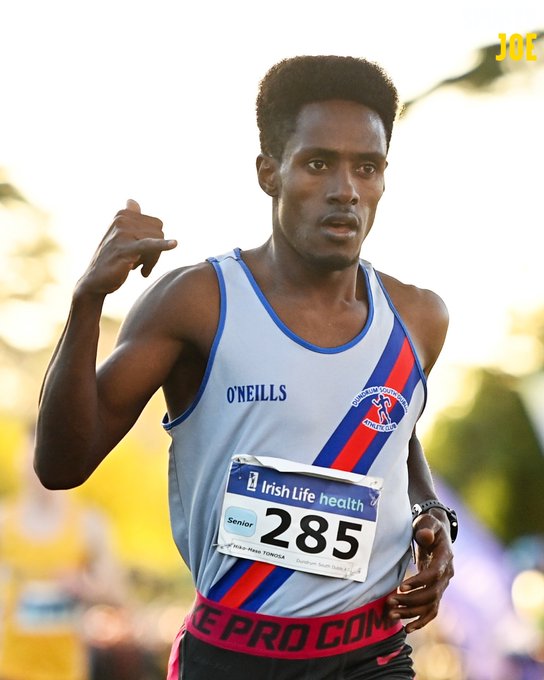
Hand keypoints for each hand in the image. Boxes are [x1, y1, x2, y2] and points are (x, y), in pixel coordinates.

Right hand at [76, 199, 176, 296]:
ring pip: (157, 241)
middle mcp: (122, 220)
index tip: (144, 252)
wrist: (95, 280)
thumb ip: (129, 217)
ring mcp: (122, 233)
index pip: (156, 224)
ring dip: (152, 260)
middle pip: (159, 232)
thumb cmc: (111, 258)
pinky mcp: (124, 249)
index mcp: (123, 214)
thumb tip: (132, 201)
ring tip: (140, 269)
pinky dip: (163, 245)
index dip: (155, 240)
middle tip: (143, 265)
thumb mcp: (120, 234)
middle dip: (155, 251)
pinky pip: (149, 245)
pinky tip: (174, 244)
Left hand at [386, 512, 453, 632]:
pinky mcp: (436, 591)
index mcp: (445, 557)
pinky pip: (431, 610)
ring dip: (411, 612)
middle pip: (431, 594)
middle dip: (410, 600)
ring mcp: (443, 585)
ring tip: (391, 615)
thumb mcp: (427, 522)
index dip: (418, 582)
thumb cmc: (429, 525)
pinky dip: (420, 621)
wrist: (437, 532)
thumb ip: (426, 528)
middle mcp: (447, 574)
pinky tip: (407, 628)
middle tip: (390, 601)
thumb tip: (424, 536)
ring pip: (430, 605)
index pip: (434, 574)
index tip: (400, 587)